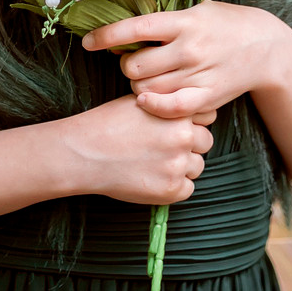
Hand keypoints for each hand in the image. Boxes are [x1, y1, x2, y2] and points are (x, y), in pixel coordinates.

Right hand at [57, 96, 215, 204]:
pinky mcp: (170, 189)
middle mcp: (183, 137)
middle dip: (190, 145)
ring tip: (154, 163)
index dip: (191, 122)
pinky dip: (174, 186)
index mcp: (178, 112)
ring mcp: (178, 164)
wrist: (85, 152)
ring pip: (197, 167)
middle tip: (164, 147)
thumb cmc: (108, 123)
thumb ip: (169, 106)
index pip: (206, 117)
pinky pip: (187, 189)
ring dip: (183, 167)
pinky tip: (152, 178)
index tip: (174, 127)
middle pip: (205, 141)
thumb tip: (190, 115)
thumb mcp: (141, 101)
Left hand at [82, 1, 291, 119]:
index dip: (106, 35)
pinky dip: (153, 105)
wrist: (266, 46)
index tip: (88, 41)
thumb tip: (124, 23)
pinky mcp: (208, 96)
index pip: (135, 27)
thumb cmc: (225, 24)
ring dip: (139, 86)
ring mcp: (199, 74)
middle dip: (127, 66)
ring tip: (147, 79)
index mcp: (184, 20)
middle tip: (134, 63)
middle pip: (135, 66)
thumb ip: (165, 17)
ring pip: (147, 88)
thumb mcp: (197, 8)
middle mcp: (189, 47)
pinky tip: (146, 100)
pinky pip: (170, 108)